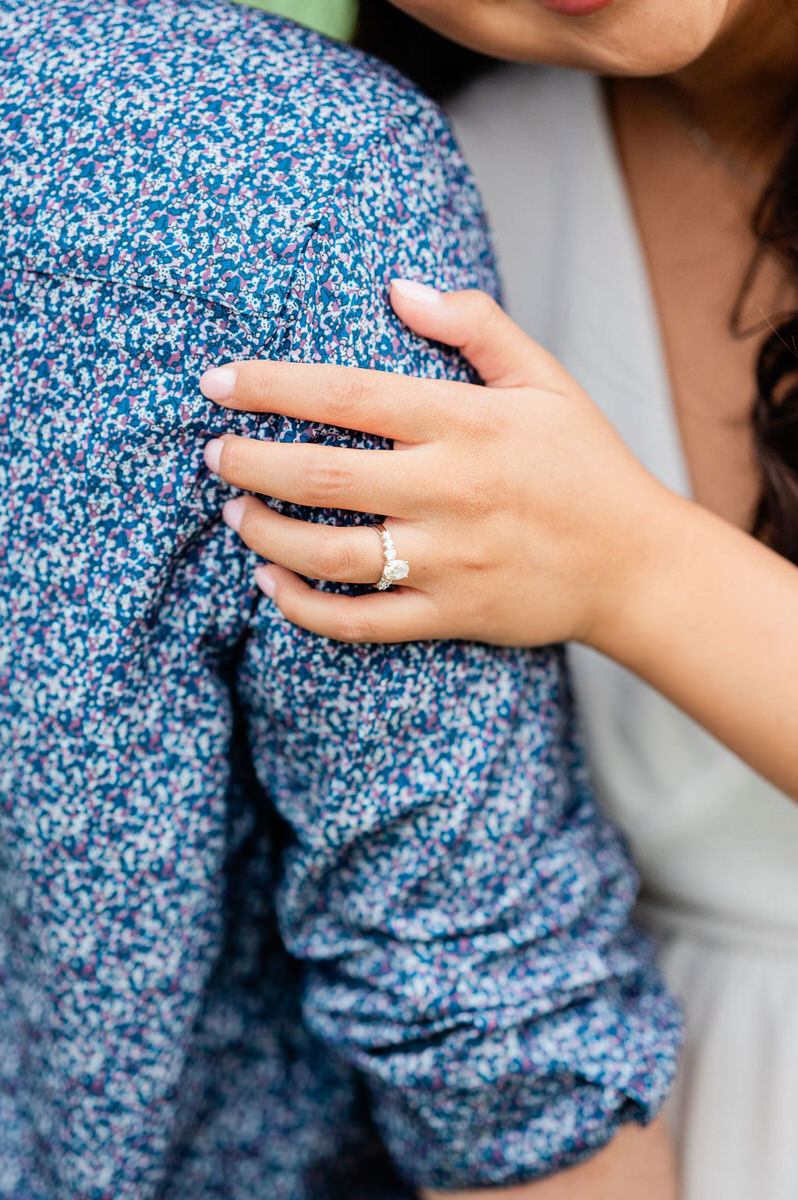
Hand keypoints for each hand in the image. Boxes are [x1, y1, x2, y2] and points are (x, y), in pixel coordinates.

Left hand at [199, 280, 674, 648]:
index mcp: (468, 423)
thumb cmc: (586, 464)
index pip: (348, 395)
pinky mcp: (450, 614)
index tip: (217, 383)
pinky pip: (359, 621)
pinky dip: (303, 608)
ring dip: (265, 532)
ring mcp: (450, 558)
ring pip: (330, 553)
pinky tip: (269, 584)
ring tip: (233, 512)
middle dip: (250, 462)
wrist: (636, 564)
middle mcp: (451, 490)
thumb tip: (398, 287)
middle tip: (214, 454)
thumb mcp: (546, 379)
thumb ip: (475, 325)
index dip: (271, 387)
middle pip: (323, 476)